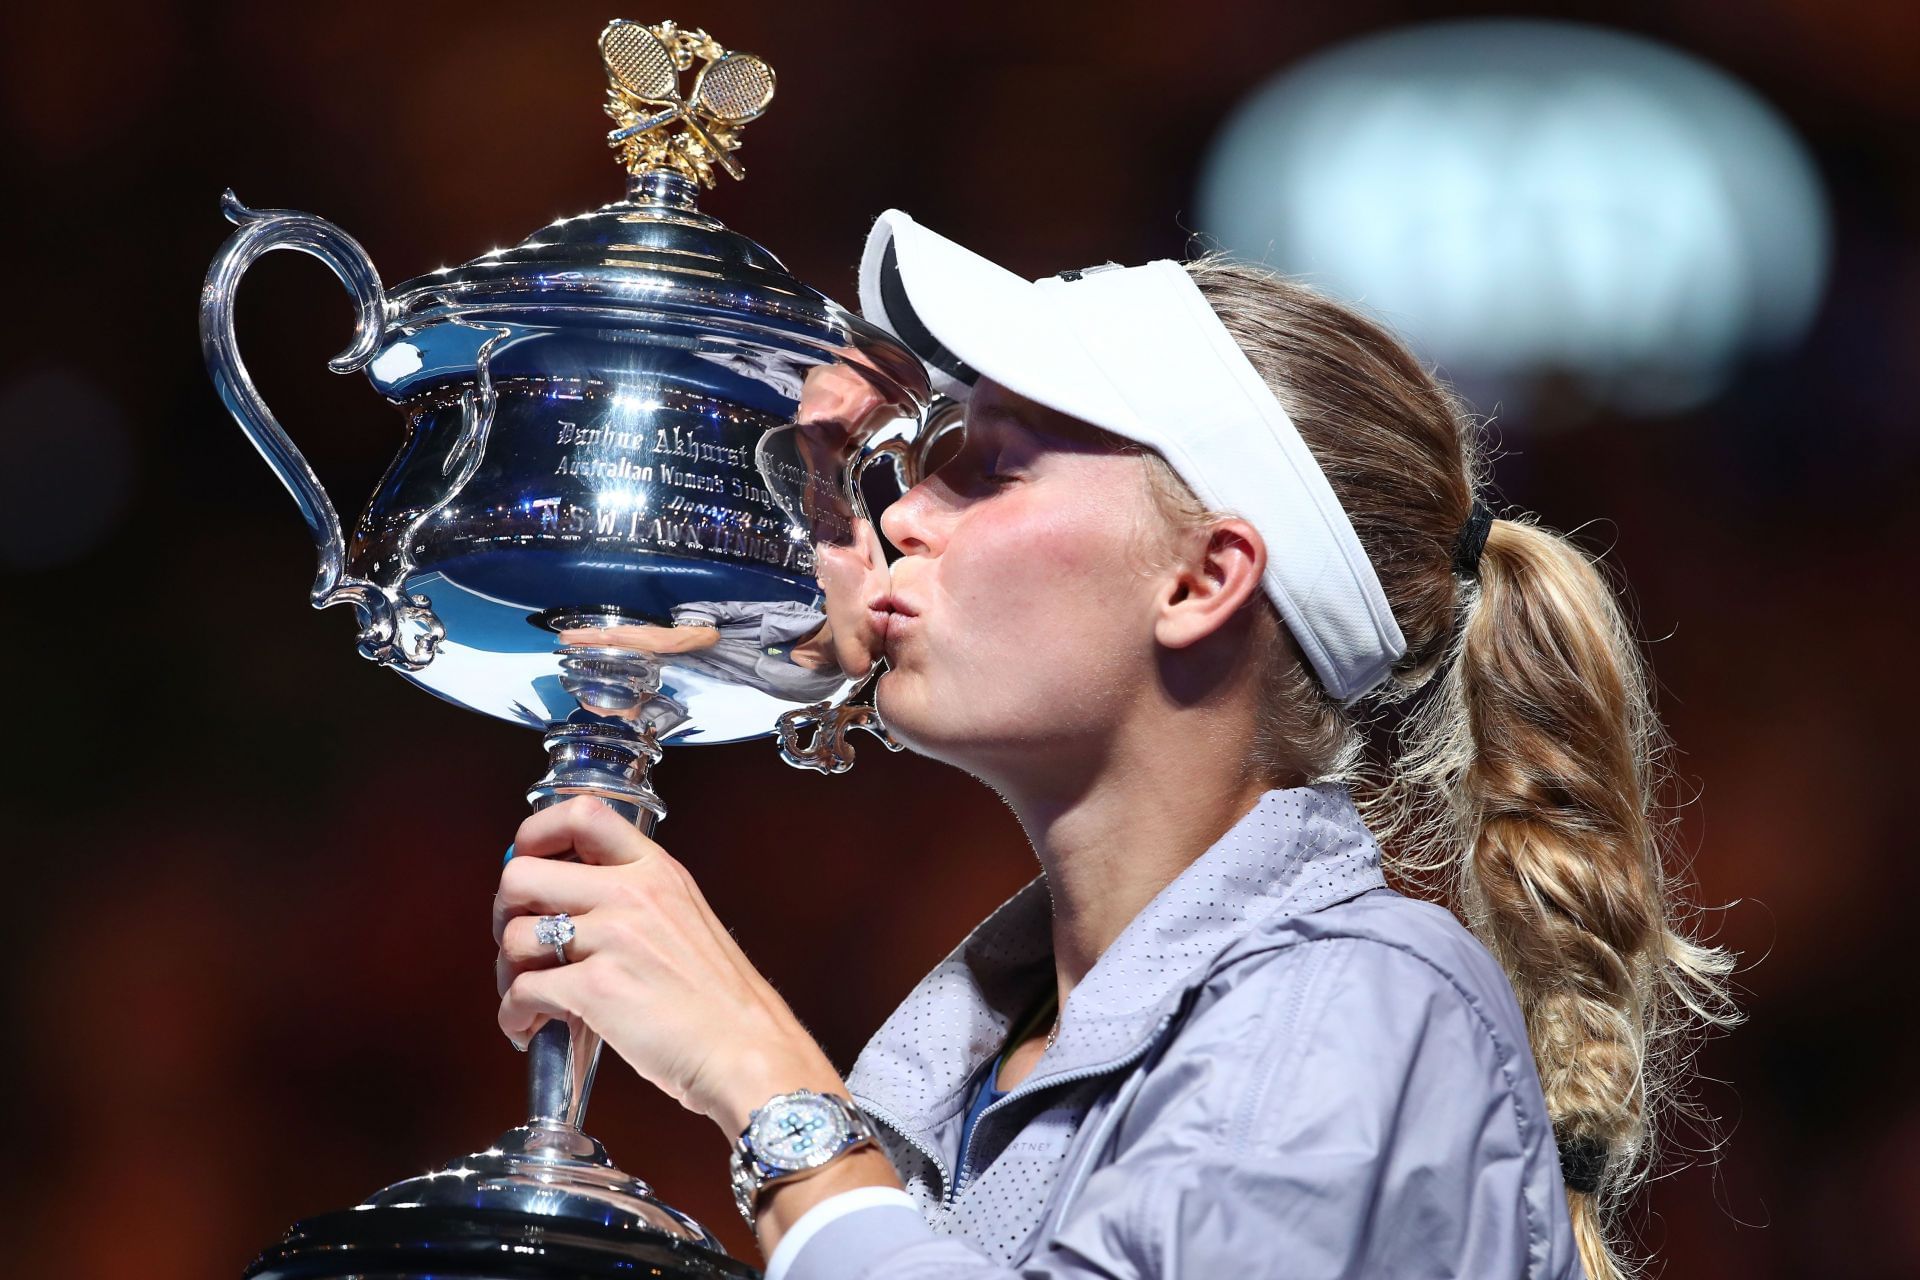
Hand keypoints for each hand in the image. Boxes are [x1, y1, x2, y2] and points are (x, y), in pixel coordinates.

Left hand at [493, 795, 842, 1132]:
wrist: (748, 1051)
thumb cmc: (720, 1000)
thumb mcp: (687, 918)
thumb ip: (636, 898)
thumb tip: (569, 898)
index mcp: (656, 871)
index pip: (583, 813)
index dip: (535, 832)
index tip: (526, 856)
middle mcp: (632, 894)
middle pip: (523, 874)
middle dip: (505, 911)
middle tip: (517, 938)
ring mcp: (612, 939)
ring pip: (516, 937)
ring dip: (507, 972)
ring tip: (526, 995)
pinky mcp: (595, 990)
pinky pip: (523, 992)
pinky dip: (513, 1016)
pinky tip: (528, 1027)